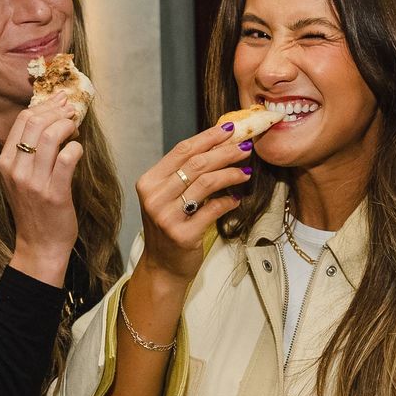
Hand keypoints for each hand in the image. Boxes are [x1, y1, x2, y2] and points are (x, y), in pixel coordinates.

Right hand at [1, 99, 84, 283]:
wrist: (39, 245)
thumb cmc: (34, 209)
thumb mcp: (21, 178)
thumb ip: (29, 151)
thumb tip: (49, 118)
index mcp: (5, 162)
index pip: (22, 121)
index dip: (44, 106)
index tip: (60, 102)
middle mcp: (16, 170)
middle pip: (35, 123)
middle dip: (58, 111)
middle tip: (72, 111)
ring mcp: (34, 182)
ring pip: (51, 137)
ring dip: (68, 126)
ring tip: (76, 129)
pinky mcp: (54, 193)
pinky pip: (68, 158)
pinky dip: (77, 147)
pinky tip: (78, 150)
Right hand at [135, 120, 253, 281]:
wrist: (163, 266)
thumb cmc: (170, 227)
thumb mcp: (168, 197)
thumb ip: (185, 173)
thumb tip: (219, 143)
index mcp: (149, 182)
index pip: (182, 150)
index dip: (208, 137)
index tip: (230, 129)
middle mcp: (154, 197)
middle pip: (196, 164)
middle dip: (225, 152)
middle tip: (245, 147)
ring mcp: (167, 217)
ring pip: (206, 183)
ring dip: (231, 174)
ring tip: (246, 171)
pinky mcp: (182, 234)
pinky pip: (213, 210)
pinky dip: (228, 202)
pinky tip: (237, 199)